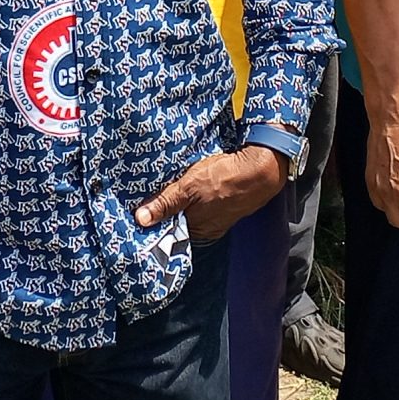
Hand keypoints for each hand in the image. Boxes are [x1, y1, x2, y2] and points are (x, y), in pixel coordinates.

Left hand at [135, 147, 283, 241]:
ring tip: (167, 186)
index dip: (152, 219)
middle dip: (164, 209)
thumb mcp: (189, 187)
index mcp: (195, 231)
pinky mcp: (224, 205)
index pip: (166, 231)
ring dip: (180, 201)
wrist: (261, 168)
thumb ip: (165, 203)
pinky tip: (190, 184)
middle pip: (177, 221)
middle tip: (147, 194)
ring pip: (190, 212)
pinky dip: (194, 196)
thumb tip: (141, 219)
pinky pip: (202, 204)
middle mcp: (205, 229)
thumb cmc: (226, 178)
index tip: (137, 209)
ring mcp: (216, 218)